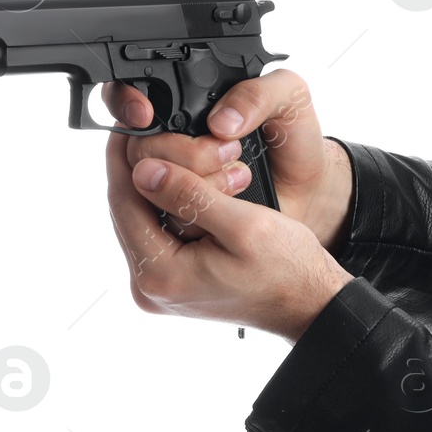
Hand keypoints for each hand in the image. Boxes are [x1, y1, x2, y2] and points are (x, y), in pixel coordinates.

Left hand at [105, 132, 354, 342]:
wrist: (309, 304)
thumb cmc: (287, 270)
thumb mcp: (243, 224)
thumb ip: (189, 196)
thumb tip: (143, 170)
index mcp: (161, 276)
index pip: (123, 203)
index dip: (123, 160)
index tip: (129, 127)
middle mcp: (152, 288)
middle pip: (129, 211)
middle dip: (151, 171)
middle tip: (171, 138)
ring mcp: (162, 288)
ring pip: (145, 219)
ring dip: (168, 188)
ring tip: (201, 165)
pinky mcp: (175, 282)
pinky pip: (161, 234)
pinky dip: (178, 209)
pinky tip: (202, 191)